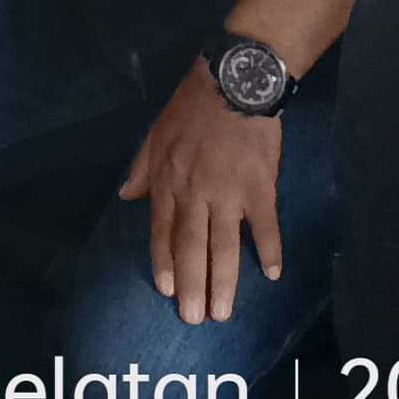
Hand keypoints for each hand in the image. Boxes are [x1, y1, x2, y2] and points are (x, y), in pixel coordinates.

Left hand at [117, 68, 286, 329]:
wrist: (236, 81)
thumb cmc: (193, 106)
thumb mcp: (157, 132)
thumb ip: (142, 168)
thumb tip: (127, 197)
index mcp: (169, 179)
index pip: (163, 231)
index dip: (165, 263)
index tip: (166, 291)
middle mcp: (196, 192)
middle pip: (192, 247)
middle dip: (192, 286)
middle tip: (194, 318)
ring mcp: (230, 192)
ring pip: (225, 245)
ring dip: (224, 281)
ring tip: (223, 312)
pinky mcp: (261, 186)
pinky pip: (266, 225)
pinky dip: (269, 249)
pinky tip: (272, 274)